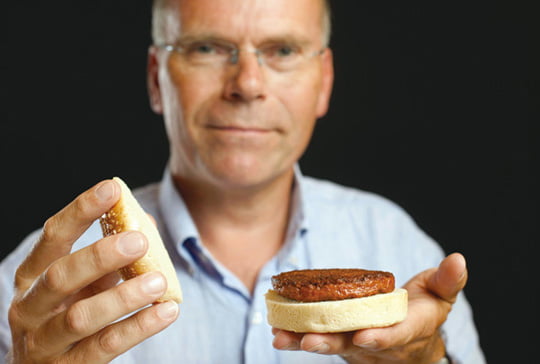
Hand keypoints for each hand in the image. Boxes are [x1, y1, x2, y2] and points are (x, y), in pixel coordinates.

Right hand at [7, 180, 178, 363]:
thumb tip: (145, 221)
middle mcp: (30, 308)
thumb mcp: (83, 284)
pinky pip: (104, 347)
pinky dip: (138, 328)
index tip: (111, 188)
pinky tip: (167, 311)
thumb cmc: (69, 314)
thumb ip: (108, 257)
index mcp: (32, 276)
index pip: (52, 237)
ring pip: (81, 317)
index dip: (80, 211)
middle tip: (139, 240)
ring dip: (123, 296)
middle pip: (61, 276)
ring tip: (158, 280)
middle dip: (100, 256)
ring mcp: (44, 343)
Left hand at [272, 253, 467, 362]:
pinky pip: (318, 338)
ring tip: (280, 336)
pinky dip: (297, 336)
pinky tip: (277, 330)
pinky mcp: (339, 340)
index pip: (394, 336)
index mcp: (407, 331)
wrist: (413, 343)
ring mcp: (356, 346)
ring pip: (330, 345)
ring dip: (304, 341)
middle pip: (353, 346)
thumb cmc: (426, 312)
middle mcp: (378, 344)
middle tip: (308, 341)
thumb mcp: (441, 296)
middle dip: (330, 343)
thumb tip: (458, 259)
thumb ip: (447, 280)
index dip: (380, 337)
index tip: (364, 336)